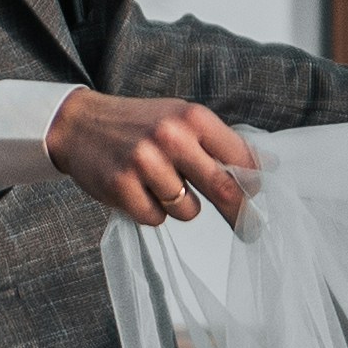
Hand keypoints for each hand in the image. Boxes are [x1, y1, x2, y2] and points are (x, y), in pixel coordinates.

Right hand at [50, 89, 260, 226]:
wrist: (79, 124)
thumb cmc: (138, 125)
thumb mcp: (180, 119)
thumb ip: (218, 143)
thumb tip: (268, 165)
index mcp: (192, 117)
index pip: (240, 158)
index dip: (254, 184)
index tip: (258, 200)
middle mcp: (171, 136)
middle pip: (223, 189)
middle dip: (240, 214)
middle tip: (250, 230)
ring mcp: (145, 162)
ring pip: (188, 211)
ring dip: (179, 207)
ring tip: (158, 185)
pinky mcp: (122, 186)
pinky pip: (156, 219)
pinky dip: (151, 212)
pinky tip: (137, 190)